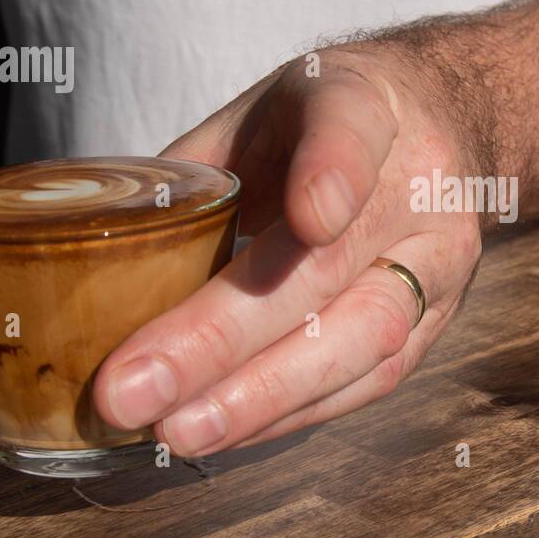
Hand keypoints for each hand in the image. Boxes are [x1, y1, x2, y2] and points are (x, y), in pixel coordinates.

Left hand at [92, 48, 484, 455]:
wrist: (442, 128)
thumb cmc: (322, 120)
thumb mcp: (259, 110)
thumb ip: (197, 173)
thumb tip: (96, 257)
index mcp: (364, 104)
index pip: (353, 130)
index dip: (334, 173)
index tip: (310, 216)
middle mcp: (418, 186)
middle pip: (330, 267)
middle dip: (225, 336)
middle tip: (135, 389)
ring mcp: (439, 259)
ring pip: (363, 337)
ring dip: (261, 396)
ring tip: (175, 432)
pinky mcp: (438, 319)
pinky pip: (371, 379)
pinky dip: (291, 414)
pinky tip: (224, 433)